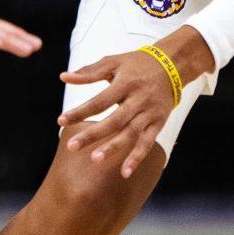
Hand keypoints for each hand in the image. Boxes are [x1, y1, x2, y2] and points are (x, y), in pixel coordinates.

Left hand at [58, 48, 181, 178]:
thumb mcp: (114, 61)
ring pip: (131, 134)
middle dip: (92, 134)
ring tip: (95, 159)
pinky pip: (147, 143)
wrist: (172, 65)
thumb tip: (63, 77)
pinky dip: (137, 158)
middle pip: (114, 120)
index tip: (61, 120)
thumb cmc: (137, 64)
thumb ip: (89, 71)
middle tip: (71, 146)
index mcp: (126, 82)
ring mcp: (149, 113)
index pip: (100, 101)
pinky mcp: (158, 123)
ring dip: (113, 148)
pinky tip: (125, 172)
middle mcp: (138, 99)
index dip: (81, 111)